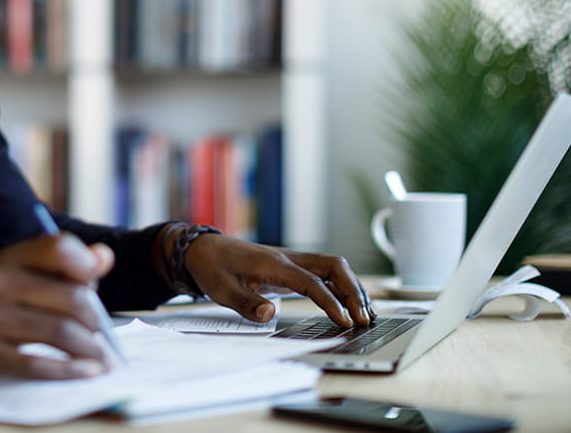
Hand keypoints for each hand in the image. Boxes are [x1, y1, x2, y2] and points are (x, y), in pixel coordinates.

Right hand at [0, 233, 114, 380]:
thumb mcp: (13, 271)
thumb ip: (59, 265)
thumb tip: (105, 258)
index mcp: (9, 258)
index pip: (59, 248)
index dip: (86, 266)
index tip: (96, 286)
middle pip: (71, 298)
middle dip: (96, 321)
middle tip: (103, 335)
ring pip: (59, 333)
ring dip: (90, 350)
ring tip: (101, 359)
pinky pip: (37, 366)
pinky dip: (69, 371)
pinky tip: (86, 372)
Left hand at [183, 234, 374, 325]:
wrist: (204, 249)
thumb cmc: (213, 268)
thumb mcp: (221, 289)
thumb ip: (246, 302)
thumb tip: (270, 314)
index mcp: (273, 263)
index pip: (311, 282)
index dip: (331, 301)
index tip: (345, 320)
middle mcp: (289, 258)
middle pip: (333, 266)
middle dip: (353, 291)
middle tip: (364, 319)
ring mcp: (293, 261)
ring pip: (333, 267)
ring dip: (352, 287)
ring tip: (366, 314)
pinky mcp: (292, 267)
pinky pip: (325, 273)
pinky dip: (342, 286)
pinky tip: (350, 304)